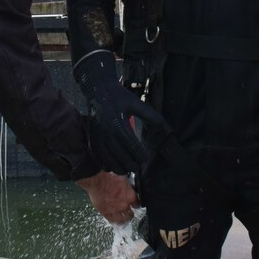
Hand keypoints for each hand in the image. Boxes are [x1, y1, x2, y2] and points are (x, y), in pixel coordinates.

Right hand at [75, 49, 166, 174]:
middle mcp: (107, 133)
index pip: (133, 148)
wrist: (97, 89)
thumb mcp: (136, 103)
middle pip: (122, 157)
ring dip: (119, 168)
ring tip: (127, 169)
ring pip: (109, 161)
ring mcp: (97, 137)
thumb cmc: (119, 97)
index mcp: (119, 125)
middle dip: (131, 165)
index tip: (145, 157)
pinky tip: (113, 167)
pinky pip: (98, 158)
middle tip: (137, 167)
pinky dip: (106, 165)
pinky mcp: (91, 139)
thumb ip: (152, 116)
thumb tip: (167, 128)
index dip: (141, 156)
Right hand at [76, 171, 137, 224]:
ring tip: (123, 219)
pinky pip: (112, 221)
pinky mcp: (106, 213)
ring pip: (123, 220)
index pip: (137, 204)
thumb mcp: (124, 179)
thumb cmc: (108, 176)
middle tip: (129, 212)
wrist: (98, 180)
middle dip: (130, 213)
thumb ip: (128, 186)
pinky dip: (114, 221)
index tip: (134, 204)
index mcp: (130, 196)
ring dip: (124, 219)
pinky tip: (115, 221)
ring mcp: (115, 211)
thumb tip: (130, 187)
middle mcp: (124, 205)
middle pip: (131, 214)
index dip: (135, 204)